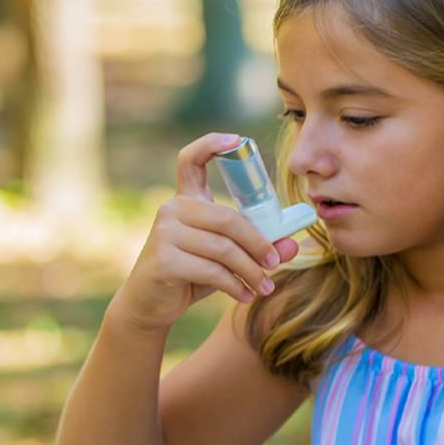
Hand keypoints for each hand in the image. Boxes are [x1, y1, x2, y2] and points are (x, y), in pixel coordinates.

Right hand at [113, 132, 299, 331]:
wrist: (150, 304)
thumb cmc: (190, 275)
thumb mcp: (226, 260)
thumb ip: (256, 248)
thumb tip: (292, 246)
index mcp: (186, 201)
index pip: (191, 160)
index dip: (211, 144)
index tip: (237, 140)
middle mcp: (172, 210)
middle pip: (227, 218)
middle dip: (258, 243)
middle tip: (274, 263)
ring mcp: (164, 232)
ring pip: (223, 248)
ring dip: (250, 270)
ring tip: (264, 287)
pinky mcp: (163, 259)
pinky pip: (211, 270)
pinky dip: (234, 285)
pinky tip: (244, 295)